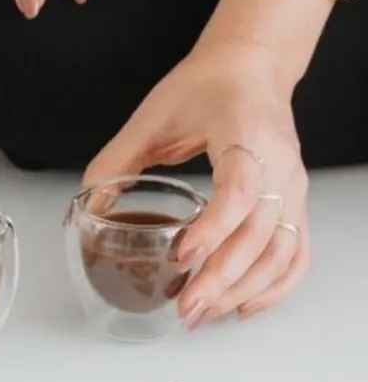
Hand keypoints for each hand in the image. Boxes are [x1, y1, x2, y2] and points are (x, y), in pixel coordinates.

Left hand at [84, 40, 309, 325]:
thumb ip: (115, 161)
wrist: (251, 67)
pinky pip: (296, 251)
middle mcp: (278, 162)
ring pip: (281, 249)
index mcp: (244, 133)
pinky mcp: (294, 200)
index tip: (183, 256)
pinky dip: (275, 285)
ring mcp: (292, 184)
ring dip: (244, 289)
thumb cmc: (205, 87)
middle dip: (222, 277)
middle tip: (186, 307)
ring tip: (202, 315)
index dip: (214, 226)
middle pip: (261, 231)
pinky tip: (242, 307)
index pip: (240, 188)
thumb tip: (85, 205)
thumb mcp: (150, 117)